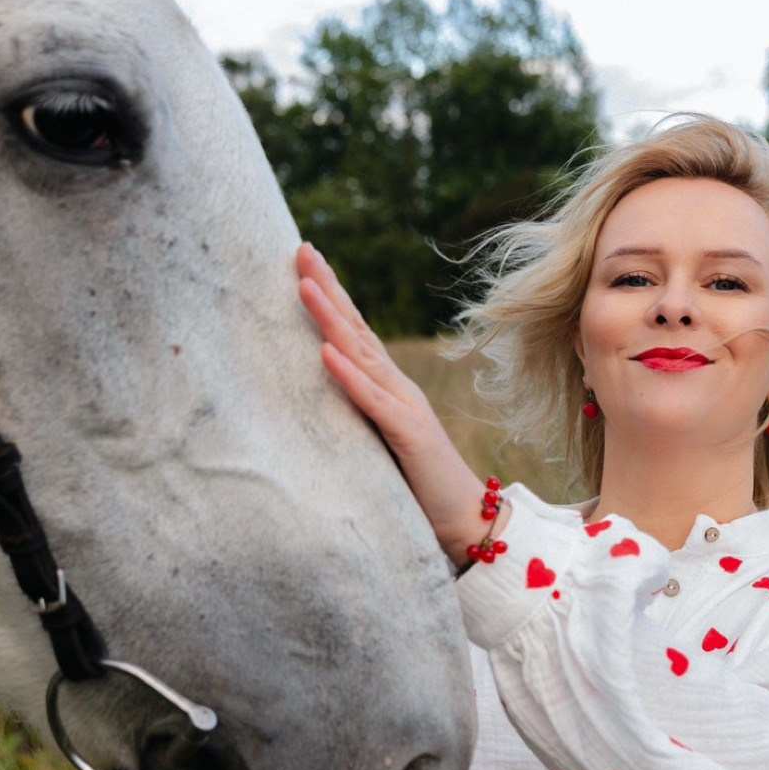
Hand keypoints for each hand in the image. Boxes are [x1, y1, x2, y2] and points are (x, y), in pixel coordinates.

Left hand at [295, 242, 490, 562]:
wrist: (468, 520)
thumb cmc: (419, 486)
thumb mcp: (377, 443)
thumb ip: (355, 418)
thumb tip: (315, 404)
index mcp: (387, 387)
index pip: (353, 333)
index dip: (331, 296)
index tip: (304, 263)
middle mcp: (396, 386)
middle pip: (355, 328)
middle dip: (327, 287)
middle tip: (301, 249)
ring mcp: (404, 405)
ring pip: (361, 353)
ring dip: (331, 318)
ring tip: (303, 285)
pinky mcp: (408, 433)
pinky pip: (372, 400)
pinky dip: (348, 375)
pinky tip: (325, 353)